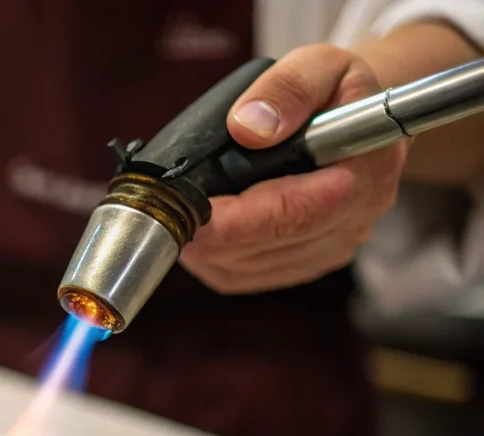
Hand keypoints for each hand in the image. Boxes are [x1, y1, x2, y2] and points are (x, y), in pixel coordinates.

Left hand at [179, 44, 407, 293]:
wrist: (357, 119)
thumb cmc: (338, 91)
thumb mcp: (322, 64)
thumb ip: (288, 88)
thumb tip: (248, 128)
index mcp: (366, 172)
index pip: (294, 213)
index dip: (235, 220)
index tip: (191, 212)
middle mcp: (353, 222)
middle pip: (264, 246)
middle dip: (208, 234)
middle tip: (163, 213)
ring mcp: (329, 250)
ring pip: (248, 267)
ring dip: (205, 248)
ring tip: (177, 215)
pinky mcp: (303, 265)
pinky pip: (245, 275)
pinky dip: (212, 258)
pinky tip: (198, 231)